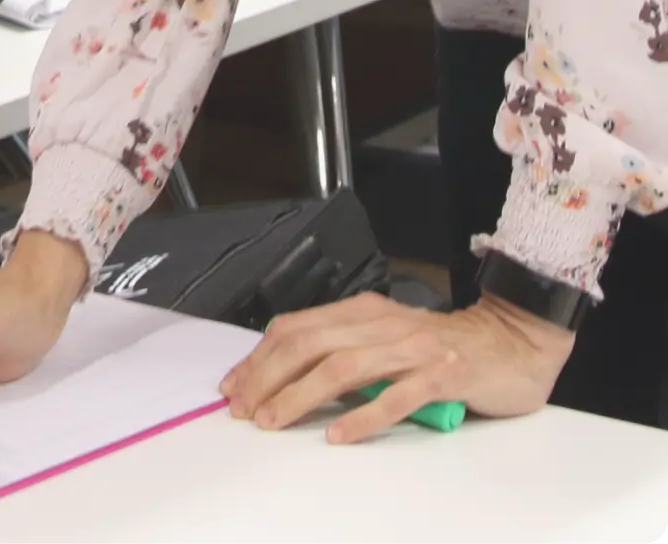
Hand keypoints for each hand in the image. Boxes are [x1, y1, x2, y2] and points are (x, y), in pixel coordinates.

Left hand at [219, 289, 576, 443]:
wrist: (512, 342)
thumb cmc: (443, 347)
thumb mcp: (385, 340)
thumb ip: (346, 351)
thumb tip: (289, 379)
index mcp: (360, 312)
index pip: (295, 328)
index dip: (259, 357)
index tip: (234, 387)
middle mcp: (380, 324)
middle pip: (308, 344)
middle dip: (268, 376)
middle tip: (243, 409)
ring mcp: (412, 347)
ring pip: (342, 367)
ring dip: (301, 395)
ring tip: (275, 420)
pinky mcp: (444, 374)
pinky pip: (396, 396)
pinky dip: (363, 415)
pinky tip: (338, 434)